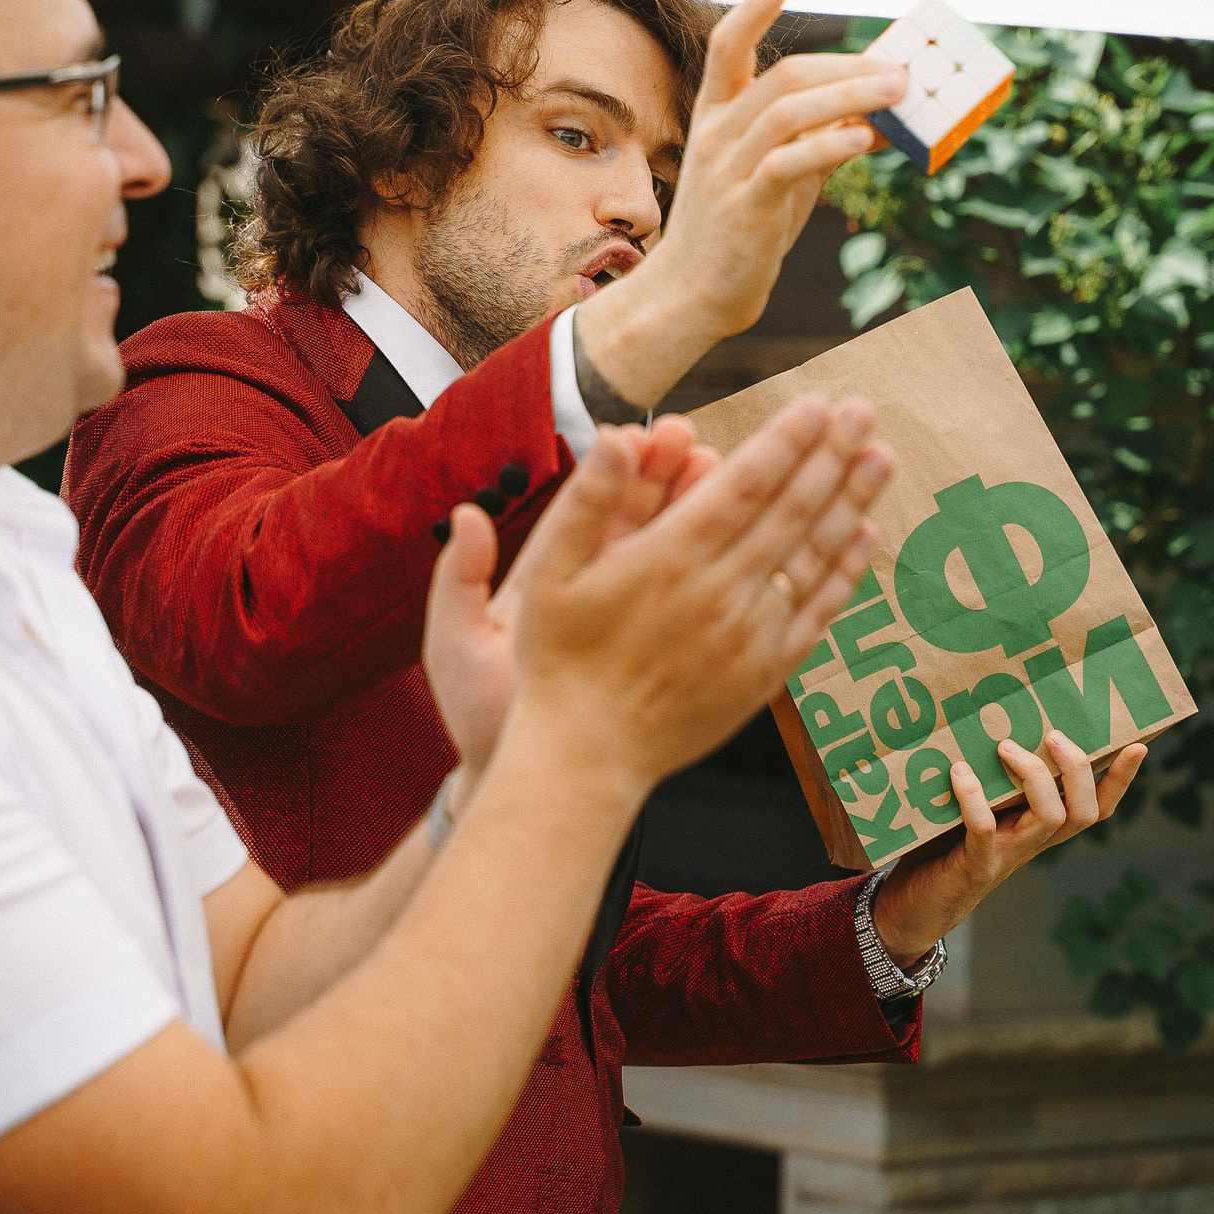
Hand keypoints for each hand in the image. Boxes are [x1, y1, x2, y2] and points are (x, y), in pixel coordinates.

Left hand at [422, 421, 715, 770]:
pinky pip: (693, 604)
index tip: (638, 438)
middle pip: (636, 523)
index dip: (612, 474)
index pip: (584, 513)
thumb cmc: (481, 714)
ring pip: (672, 557)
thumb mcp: (457, 645)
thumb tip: (467, 514)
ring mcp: (628, 617)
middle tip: (696, 444)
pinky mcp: (657, 649)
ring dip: (703, 518)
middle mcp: (590, 588)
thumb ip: (460, 580)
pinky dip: (722, 575)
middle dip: (667, 481)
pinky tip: (755, 545)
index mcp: (546, 577)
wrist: (521, 775)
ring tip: (732, 479)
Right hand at [503, 396, 892, 788]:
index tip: (817, 406)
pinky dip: (844, 572)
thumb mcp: (548, 575)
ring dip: (851, 503)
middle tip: (863, 413)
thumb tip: (615, 435)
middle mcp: (720, 591)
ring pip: (813, 555)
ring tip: (881, 458)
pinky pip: (816, 613)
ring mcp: (749, 634)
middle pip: (791, 510)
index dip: (785, 441)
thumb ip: (587, 501)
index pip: (745, 484)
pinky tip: (864, 536)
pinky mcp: (764, 673)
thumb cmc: (559, 660)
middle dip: (831, 455)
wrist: (586, 753)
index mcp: (671, 558)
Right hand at [572, 0, 908, 409]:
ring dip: (850, 95)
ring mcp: (726, 169)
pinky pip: (789, 163)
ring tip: (899, 91)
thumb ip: (817, 140)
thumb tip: (875, 115)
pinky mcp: (744, 207)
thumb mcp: (780, 176)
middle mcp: (716, 135)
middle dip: (846, 67)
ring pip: (788, 112)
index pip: (725, 48)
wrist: (694, 296)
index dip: (751, 10)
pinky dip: (831, 145)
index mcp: (716, 118)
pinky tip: (865, 138)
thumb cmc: (741, 232)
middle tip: (899, 69)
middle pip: (783, 77)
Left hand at [871, 732, 1148, 966]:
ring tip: (1005, 746)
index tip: (1138, 746)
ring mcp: (1008, 855)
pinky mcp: (976, 865)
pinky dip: (974, 798)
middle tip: (1053, 735)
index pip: (1097, 806)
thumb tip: (995, 715)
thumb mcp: (977, 805)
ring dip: (1035, 777)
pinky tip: (959, 771)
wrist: (916, 904)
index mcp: (1041, 826)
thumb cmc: (944, 845)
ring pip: (1051, 819)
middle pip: (1084, 812)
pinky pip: (985, 830)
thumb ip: (993, 776)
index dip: (1121, 781)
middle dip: (1078, 769)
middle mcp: (1034, 842)